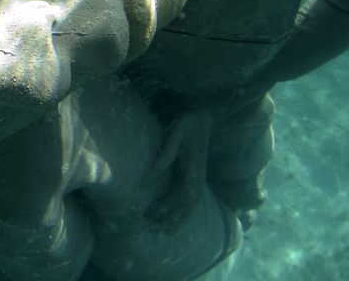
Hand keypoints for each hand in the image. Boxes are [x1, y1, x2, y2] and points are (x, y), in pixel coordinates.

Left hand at [142, 110, 211, 228]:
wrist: (204, 118)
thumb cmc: (186, 125)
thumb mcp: (173, 136)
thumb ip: (162, 159)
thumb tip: (144, 182)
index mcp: (194, 170)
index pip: (182, 196)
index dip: (167, 206)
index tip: (149, 212)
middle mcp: (199, 179)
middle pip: (187, 207)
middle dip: (169, 218)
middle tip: (149, 225)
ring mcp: (199, 180)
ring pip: (190, 207)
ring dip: (176, 220)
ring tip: (159, 230)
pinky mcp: (195, 179)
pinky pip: (190, 202)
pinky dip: (182, 214)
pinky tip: (172, 221)